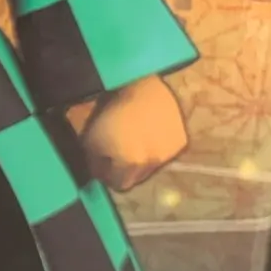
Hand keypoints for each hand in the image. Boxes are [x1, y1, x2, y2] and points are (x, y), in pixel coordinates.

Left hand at [80, 75, 187, 191]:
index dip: (108, 175)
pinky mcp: (180, 142)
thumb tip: (96, 175)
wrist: (142, 85)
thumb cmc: (111, 111)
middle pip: (136, 178)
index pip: (118, 185)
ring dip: (142, 158)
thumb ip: (93, 163)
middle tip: (118, 152)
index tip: (104, 164)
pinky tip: (151, 131)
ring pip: (151, 166)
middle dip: (125, 169)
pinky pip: (166, 152)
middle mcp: (151, 165)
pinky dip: (157, 146)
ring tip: (135, 138)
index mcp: (129, 166)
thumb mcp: (90, 138)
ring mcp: (168, 154)